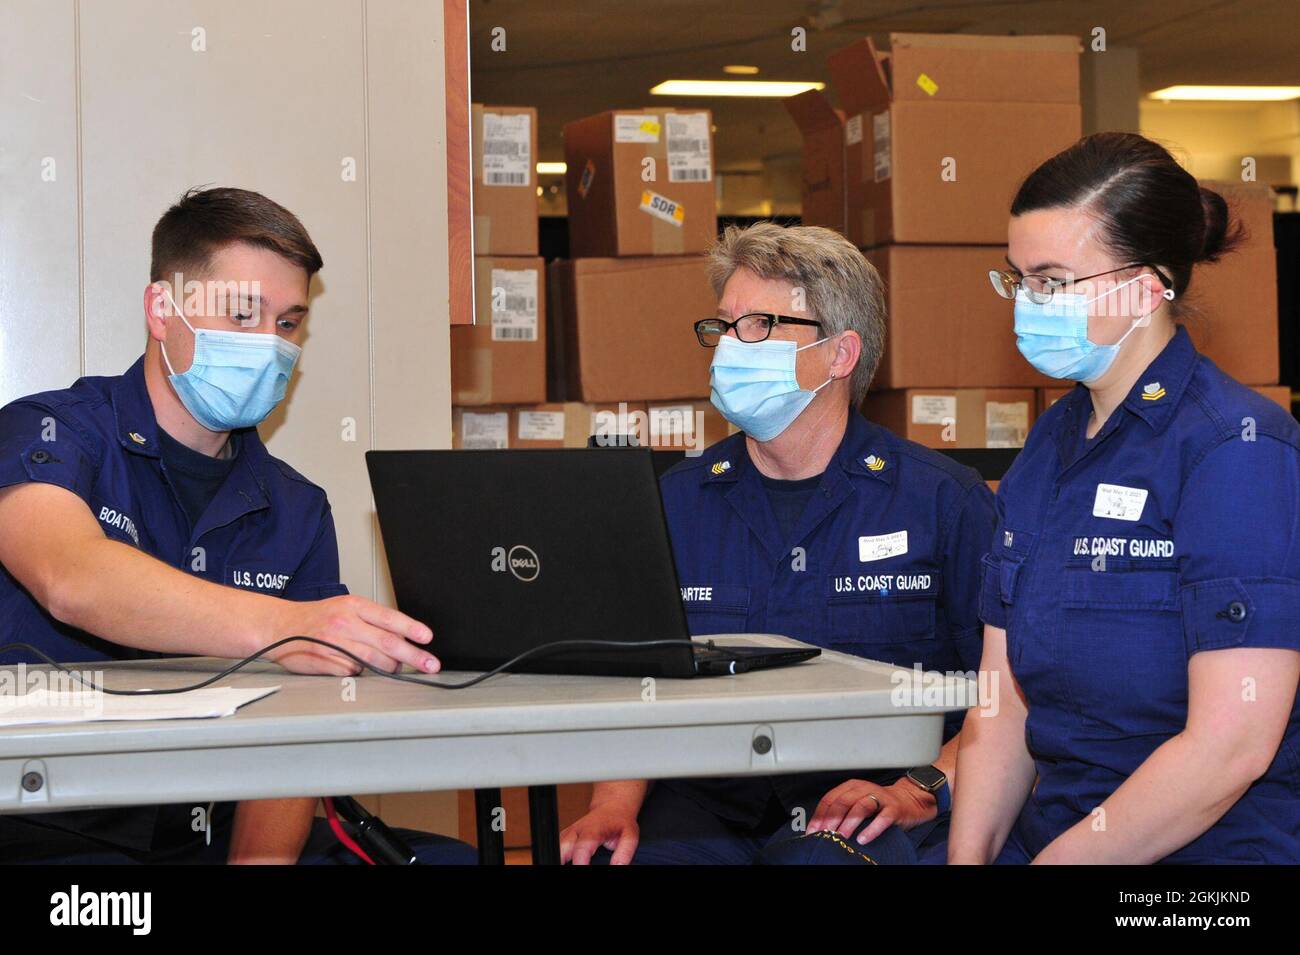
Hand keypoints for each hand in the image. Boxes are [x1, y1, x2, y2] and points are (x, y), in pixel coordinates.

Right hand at [267, 594, 438, 675]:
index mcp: (353, 606)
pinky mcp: (325, 662)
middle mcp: (345, 623)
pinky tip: (355, 666)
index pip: (390, 618)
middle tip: (430, 664)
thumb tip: (402, 636)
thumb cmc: (318, 618)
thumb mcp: (346, 607)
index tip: (427, 638)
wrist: (279, 625)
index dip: (412, 628)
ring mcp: (334, 644)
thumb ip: (372, 621)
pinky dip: (360, 672)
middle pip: (388, 643)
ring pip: (374, 661)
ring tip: (394, 668)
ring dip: (389, 668)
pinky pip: (353, 672)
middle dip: (413, 656)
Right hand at [560, 803, 639, 864]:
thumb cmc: (620, 820)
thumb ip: (624, 852)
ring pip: (557, 847)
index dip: (580, 862)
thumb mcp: (630, 835)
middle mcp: (577, 831)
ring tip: (568, 866)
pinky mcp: (565, 836)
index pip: (581, 848)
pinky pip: (557, 847)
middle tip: (573, 870)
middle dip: (562, 861)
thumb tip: (617, 866)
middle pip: (561, 848)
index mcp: (592, 830)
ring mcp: (569, 833)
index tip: (583, 868)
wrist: (612, 806)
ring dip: (561, 859)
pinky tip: (567, 862)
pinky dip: (561, 856)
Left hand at [807, 778, 936, 845]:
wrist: (909, 800)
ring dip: (849, 823)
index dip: (820, 815)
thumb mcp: (857, 803)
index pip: (830, 799)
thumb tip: (820, 828)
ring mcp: (880, 797)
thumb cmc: (879, 805)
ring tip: (842, 837)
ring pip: (861, 807)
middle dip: (832, 819)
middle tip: (826, 834)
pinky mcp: (894, 809)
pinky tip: (863, 839)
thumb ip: (841, 812)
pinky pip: (882, 818)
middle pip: (843, 802)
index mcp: (851, 787)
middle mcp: (864, 789)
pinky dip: (871, 829)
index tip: (813, 830)